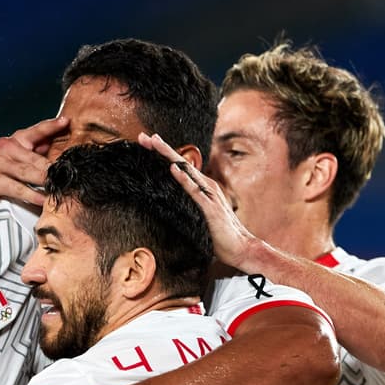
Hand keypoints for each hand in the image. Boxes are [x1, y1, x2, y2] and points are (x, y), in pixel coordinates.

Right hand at [0, 116, 68, 207]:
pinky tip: (42, 199)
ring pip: (28, 173)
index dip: (51, 126)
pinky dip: (32, 195)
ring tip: (58, 186)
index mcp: (15, 140)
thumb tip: (59, 142)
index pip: (36, 131)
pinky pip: (18, 189)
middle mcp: (6, 148)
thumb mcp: (19, 155)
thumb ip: (38, 149)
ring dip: (44, 181)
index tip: (66, 121)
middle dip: (52, 167)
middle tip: (67, 173)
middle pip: (35, 158)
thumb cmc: (2, 168)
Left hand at [139, 132, 261, 270]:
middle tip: (143, 137)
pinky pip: (194, 190)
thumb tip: (170, 201)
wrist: (240, 248)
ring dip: (169, 156)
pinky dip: (183, 178)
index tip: (146, 143)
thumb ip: (188, 205)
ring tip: (155, 143)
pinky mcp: (210, 207)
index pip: (179, 166)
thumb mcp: (199, 215)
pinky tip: (173, 169)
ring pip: (186, 170)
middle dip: (161, 148)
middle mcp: (206, 185)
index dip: (163, 154)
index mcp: (202, 187)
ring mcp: (209, 194)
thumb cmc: (218, 234)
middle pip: (180, 162)